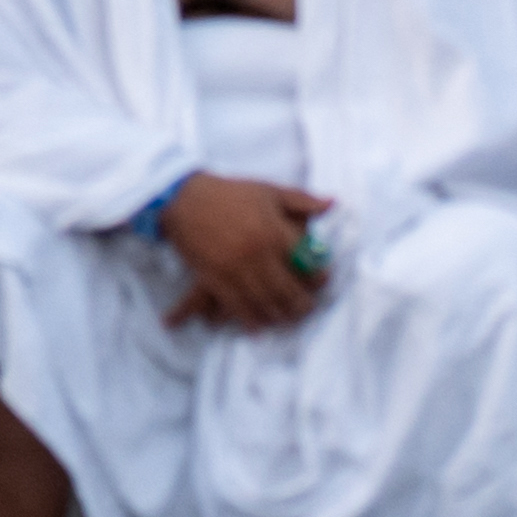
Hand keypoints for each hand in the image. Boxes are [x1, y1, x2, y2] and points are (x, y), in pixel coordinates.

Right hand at [151, 170, 328, 330]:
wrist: (184, 197)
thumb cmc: (230, 193)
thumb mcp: (268, 190)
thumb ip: (301, 200)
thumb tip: (332, 204)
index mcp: (274, 231)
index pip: (306, 264)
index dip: (319, 277)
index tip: (322, 281)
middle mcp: (258, 254)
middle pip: (288, 291)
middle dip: (301, 305)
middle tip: (306, 310)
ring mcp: (236, 269)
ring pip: (265, 304)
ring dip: (279, 316)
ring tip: (287, 319)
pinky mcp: (214, 279)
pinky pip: (237, 307)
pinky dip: (250, 320)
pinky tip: (258, 326)